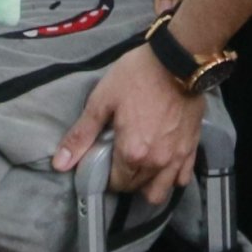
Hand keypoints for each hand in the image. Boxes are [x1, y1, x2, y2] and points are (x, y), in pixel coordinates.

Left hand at [54, 42, 201, 201]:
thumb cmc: (136, 77)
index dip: (105, 177)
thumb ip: (81, 135)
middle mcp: (156, 163)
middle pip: (135, 187)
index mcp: (132, 153)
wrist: (178, 60)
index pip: (115, 183)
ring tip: (139, 168)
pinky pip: (182, 178)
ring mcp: (177, 158)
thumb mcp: (102, 101)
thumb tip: (59, 164)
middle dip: (123, 181)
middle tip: (116, 160)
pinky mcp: (192, 148)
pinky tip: (162, 165)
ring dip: (147, 186)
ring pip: (160, 192)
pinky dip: (171, 178)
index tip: (101, 162)